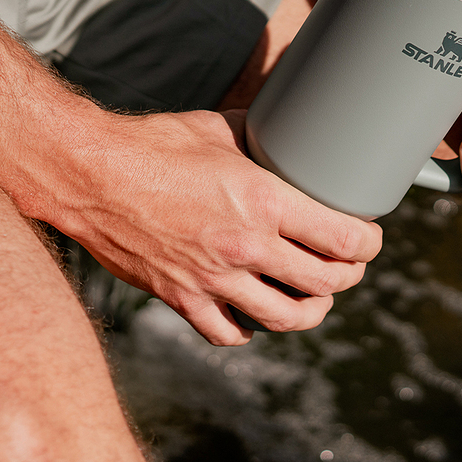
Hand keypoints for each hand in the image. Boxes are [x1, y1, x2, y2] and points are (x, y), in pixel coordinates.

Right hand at [57, 109, 382, 345]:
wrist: (92, 174)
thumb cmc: (155, 144)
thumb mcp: (219, 128)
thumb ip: (260, 139)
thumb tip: (284, 135)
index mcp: (264, 201)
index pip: (342, 238)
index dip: (368, 243)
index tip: (369, 238)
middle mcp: (246, 246)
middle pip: (324, 283)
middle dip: (348, 276)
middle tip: (348, 264)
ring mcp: (214, 279)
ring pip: (286, 317)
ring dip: (311, 309)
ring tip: (313, 297)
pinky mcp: (182, 298)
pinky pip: (229, 332)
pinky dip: (251, 328)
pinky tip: (255, 314)